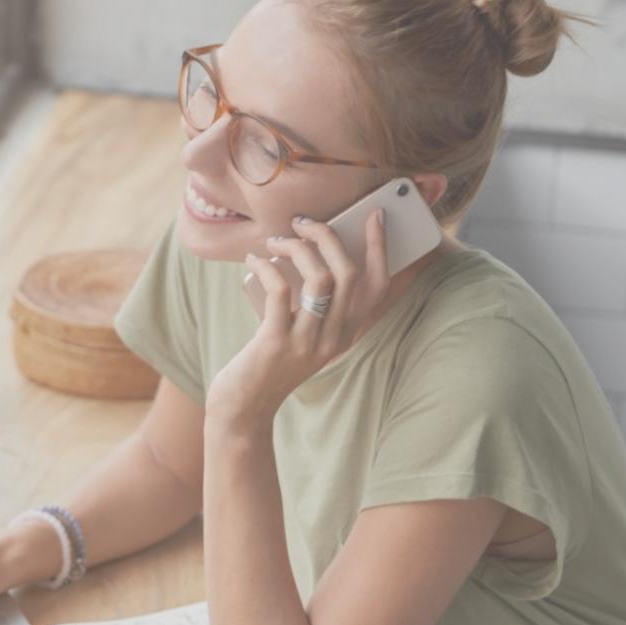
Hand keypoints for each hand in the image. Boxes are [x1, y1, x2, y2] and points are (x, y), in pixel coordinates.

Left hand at [206, 209, 390, 428]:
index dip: (381, 248)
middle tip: (302, 223)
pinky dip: (267, 267)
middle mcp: (334, 338)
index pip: (378, 286)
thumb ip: (311, 306)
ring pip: (321, 278)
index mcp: (346, 334)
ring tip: (274, 242)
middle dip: (328, 237)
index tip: (374, 216)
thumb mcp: (301, 335)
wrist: (244, 408)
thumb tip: (305, 252)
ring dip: (297, 248)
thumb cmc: (268, 363)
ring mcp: (308, 342)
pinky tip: (253, 261)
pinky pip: (280, 291)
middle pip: (349, 273)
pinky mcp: (276, 343)